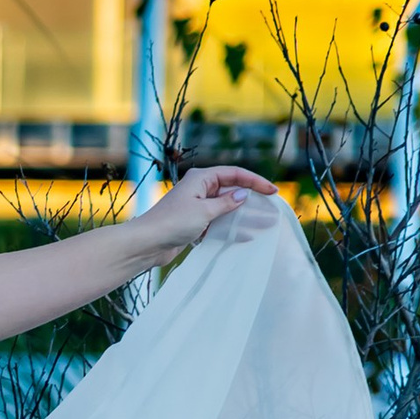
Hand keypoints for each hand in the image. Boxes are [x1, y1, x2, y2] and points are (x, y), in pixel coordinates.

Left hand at [137, 164, 282, 257]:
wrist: (147, 243)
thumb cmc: (173, 223)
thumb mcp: (204, 211)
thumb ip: (226, 203)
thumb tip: (242, 195)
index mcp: (201, 178)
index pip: (234, 174)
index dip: (255, 181)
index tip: (273, 191)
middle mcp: (199, 189)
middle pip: (231, 190)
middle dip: (251, 199)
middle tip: (271, 208)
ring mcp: (196, 206)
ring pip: (225, 208)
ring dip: (243, 215)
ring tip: (264, 223)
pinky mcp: (193, 223)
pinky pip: (217, 222)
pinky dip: (230, 227)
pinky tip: (245, 235)